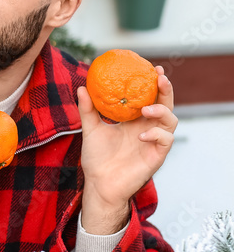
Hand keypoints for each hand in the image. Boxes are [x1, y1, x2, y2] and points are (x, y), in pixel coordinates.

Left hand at [78, 67, 176, 233]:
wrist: (99, 183)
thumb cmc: (96, 158)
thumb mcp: (91, 129)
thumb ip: (88, 109)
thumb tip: (82, 87)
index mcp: (135, 120)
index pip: (150, 98)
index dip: (154, 83)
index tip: (152, 68)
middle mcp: (148, 128)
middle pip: (166, 105)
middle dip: (166, 90)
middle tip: (160, 77)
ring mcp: (154, 142)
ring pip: (171, 120)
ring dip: (161, 111)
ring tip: (145, 109)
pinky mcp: (157, 156)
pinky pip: (165, 140)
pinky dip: (156, 134)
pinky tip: (140, 134)